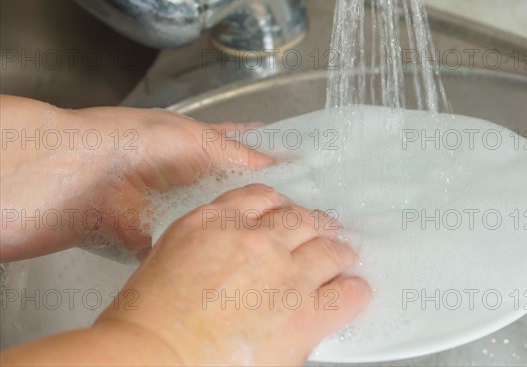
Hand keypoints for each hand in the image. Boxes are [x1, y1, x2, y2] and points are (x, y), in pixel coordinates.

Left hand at [0, 95, 272, 261]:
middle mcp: (191, 178)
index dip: (268, 161)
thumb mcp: (200, 140)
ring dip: (239, 228)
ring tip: (275, 240)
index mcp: (199, 146)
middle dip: (260, 201)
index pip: (242, 153)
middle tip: (295, 216)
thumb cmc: (140, 142)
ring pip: (218, 220)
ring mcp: (178, 208)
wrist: (89, 175)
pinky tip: (239, 257)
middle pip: (233, 190)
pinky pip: (197, 245)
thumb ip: (239, 154)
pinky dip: (214, 250)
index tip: (298, 174)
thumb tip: (276, 162)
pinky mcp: (166, 236)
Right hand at [97, 184, 371, 365]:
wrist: (154, 356)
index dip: (281, 206)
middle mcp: (256, 239)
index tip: (287, 213)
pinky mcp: (304, 312)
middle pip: (301, 219)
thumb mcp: (170, 257)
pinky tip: (355, 290)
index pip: (263, 197)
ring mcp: (285, 273)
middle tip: (322, 231)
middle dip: (313, 225)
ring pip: (329, 249)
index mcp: (217, 221)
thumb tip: (231, 250)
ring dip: (338, 253)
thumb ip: (208, 242)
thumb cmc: (150, 320)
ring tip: (343, 256)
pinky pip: (346, 293)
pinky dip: (354, 291)